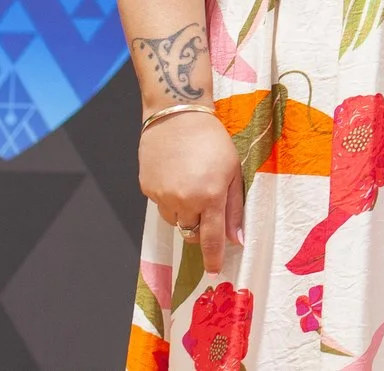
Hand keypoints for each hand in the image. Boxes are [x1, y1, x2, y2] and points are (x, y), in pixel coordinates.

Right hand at [138, 110, 241, 269]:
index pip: (212, 239)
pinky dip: (168, 198)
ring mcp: (163, 195)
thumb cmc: (212, 140)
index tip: (214, 270)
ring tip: (190, 185)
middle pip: (191, 233)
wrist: (176, 114)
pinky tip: (175, 176)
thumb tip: (237, 240)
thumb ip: (234, 208)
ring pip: (174, 220)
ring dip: (183, 213)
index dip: (213, 258)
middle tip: (205, 208)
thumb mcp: (233, 170)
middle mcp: (185, 200)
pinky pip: (160, 204)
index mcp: (210, 196)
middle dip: (199, 228)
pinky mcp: (147, 188)